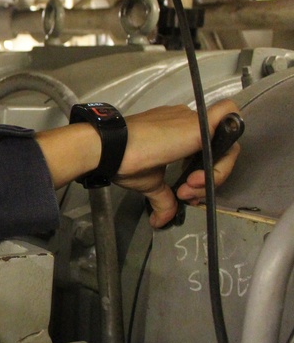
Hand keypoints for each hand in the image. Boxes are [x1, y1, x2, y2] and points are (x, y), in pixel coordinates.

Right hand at [113, 100, 241, 227]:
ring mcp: (195, 121)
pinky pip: (230, 134)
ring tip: (186, 189)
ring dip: (212, 175)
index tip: (183, 192)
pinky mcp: (202, 125)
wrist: (112, 147)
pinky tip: (202, 176)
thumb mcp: (149, 182)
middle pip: (217, 150)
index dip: (200, 173)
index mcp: (175, 131)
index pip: (202, 151)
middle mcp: (187, 121)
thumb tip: (159, 221)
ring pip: (226, 146)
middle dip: (206, 179)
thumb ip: (163, 198)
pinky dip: (226, 154)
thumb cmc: (125, 160)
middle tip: (184, 194)